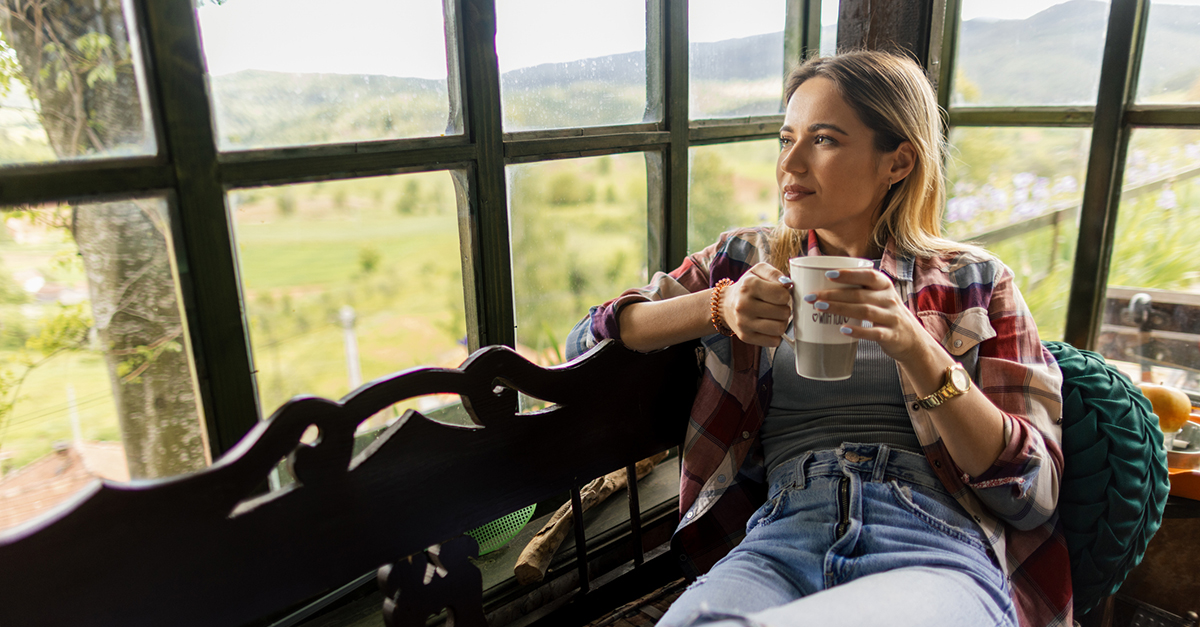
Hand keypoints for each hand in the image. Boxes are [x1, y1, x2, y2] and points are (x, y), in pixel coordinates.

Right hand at [719, 263, 792, 346]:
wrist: (725, 305)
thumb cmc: (746, 287)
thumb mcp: (758, 271)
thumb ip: (774, 273)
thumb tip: (788, 284)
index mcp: (748, 286)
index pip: (783, 295)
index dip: (785, 295)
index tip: (779, 294)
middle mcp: (744, 305)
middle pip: (784, 313)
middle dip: (784, 308)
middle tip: (776, 306)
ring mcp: (744, 323)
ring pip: (780, 328)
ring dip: (782, 322)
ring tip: (774, 316)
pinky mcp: (745, 337)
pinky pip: (773, 341)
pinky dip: (775, 335)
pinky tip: (768, 326)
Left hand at [806, 268, 935, 364]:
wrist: (912, 339)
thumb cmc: (886, 314)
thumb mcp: (879, 297)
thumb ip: (859, 289)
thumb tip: (823, 283)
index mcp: (884, 286)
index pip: (868, 275)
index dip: (849, 274)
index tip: (828, 275)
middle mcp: (889, 299)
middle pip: (860, 294)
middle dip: (833, 295)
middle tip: (812, 297)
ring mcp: (891, 317)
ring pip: (864, 311)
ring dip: (840, 309)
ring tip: (820, 308)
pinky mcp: (891, 335)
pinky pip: (874, 332)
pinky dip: (858, 331)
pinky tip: (843, 329)